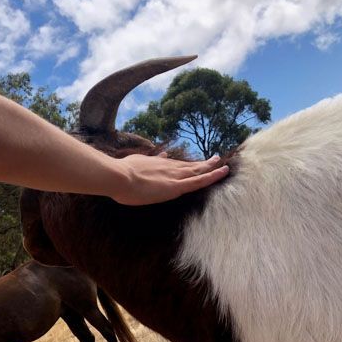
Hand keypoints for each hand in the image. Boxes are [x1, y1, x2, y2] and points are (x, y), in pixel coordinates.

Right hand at [110, 153, 228, 205]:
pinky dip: (212, 176)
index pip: (178, 164)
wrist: (119, 176)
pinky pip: (199, 180)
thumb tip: (163, 155)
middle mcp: (170, 167)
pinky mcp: (176, 186)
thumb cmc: (122, 173)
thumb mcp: (138, 162)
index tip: (195, 162)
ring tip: (222, 165)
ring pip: (198, 171)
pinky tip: (222, 172)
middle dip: (204, 163)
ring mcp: (174, 176)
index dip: (189, 164)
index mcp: (160, 164)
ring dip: (211, 167)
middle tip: (215, 159)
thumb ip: (151, 160)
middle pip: (191, 165)